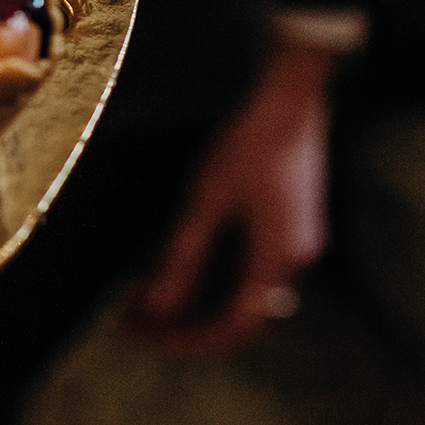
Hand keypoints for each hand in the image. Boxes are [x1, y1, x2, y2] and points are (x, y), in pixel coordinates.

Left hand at [130, 36, 334, 353]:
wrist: (285, 85)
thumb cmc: (246, 136)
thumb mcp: (206, 198)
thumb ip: (183, 256)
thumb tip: (155, 308)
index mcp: (280, 257)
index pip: (235, 324)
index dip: (185, 339)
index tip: (136, 336)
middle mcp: (294, 254)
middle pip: (237, 310)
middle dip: (183, 321)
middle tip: (129, 320)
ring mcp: (292, 233)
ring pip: (240, 287)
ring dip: (193, 297)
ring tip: (139, 297)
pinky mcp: (284, 212)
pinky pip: (245, 261)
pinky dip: (209, 272)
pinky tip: (171, 264)